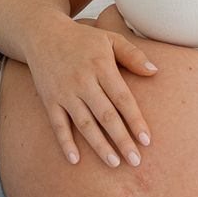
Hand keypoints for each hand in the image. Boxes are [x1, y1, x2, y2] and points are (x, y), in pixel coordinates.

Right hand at [25, 21, 158, 167]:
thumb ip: (133, 54)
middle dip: (121, 140)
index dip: (135, 120)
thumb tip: (155, 72)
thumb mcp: (110, 38)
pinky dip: (65, 142)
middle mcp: (83, 81)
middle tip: (135, 161)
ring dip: (99, 145)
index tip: (147, 140)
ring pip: (84, 124)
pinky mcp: (49, 99)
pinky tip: (75, 160)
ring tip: (114, 163)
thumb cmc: (83, 39)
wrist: (42, 33)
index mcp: (101, 66)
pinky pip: (57, 124)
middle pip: (106, 115)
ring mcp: (65, 92)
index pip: (122, 98)